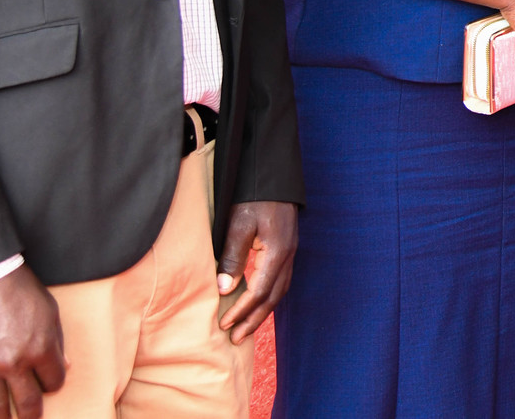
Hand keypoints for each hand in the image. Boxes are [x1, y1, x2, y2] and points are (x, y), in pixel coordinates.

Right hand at [0, 265, 64, 417]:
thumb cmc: (20, 291)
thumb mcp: (50, 313)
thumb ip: (56, 342)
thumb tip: (65, 366)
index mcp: (42, 349)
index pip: (54, 383)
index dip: (53, 385)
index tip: (47, 386)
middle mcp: (15, 363)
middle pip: (27, 403)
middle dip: (31, 414)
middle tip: (30, 417)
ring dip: (0, 418)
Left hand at [215, 200, 297, 342]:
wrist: (273, 175)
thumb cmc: (254, 196)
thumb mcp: (238, 224)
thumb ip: (233, 257)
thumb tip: (224, 289)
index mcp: (278, 251)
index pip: (259, 291)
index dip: (242, 310)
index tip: (224, 324)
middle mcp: (288, 255)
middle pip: (274, 297)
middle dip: (254, 319)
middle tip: (235, 338)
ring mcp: (290, 251)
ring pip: (279, 290)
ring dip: (262, 311)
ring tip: (245, 327)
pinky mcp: (286, 247)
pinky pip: (280, 280)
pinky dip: (268, 296)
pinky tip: (256, 302)